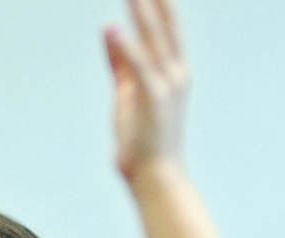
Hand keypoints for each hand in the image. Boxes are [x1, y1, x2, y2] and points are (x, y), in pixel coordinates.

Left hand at [103, 0, 188, 181]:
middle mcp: (175, 72)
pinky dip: (125, 47)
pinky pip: (137, 66)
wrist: (156, 174)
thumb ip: (121, 60)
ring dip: (141, 11)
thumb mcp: (129, 91)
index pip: (167, 24)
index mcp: (173, 70)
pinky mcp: (152, 98)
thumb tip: (109, 30)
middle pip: (165, 24)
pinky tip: (112, 28)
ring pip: (153, 39)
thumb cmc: (143, 138)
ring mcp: (166, 84)